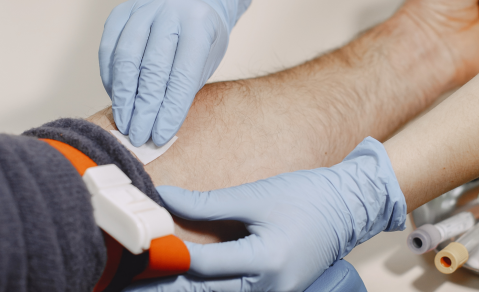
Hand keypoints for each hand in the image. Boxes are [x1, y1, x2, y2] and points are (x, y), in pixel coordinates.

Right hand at [99, 0, 250, 146]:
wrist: (192, 4)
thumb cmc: (202, 42)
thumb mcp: (205, 63)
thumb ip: (183, 90)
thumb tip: (157, 128)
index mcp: (199, 24)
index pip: (182, 75)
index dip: (170, 109)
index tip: (160, 136)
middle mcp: (170, 10)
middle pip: (152, 67)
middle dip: (144, 107)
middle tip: (139, 135)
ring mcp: (143, 6)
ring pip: (126, 57)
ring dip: (124, 96)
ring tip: (125, 122)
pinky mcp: (120, 11)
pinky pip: (109, 48)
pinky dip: (111, 78)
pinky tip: (117, 99)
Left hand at [139, 138, 405, 290]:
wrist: (349, 206)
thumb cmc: (309, 197)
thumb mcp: (256, 196)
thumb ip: (207, 204)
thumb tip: (165, 199)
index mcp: (268, 262)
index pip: (204, 266)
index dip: (168, 256)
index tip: (138, 249)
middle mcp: (271, 288)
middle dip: (166, 290)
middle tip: (129, 288)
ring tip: (148, 286)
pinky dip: (207, 290)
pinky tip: (185, 283)